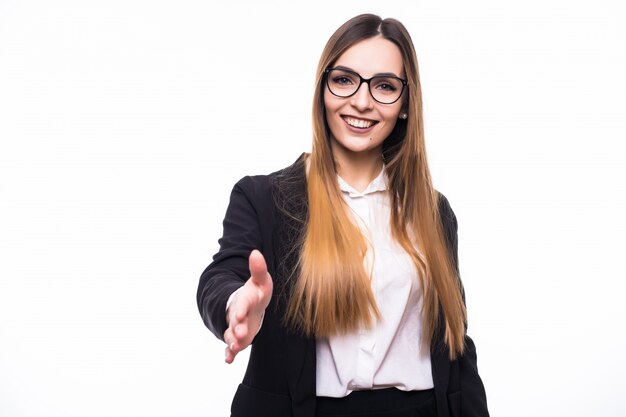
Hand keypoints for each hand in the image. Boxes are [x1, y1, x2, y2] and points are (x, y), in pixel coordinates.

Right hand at [223, 249, 272, 363]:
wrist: (249, 306)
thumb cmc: (256, 293)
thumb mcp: (260, 281)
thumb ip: (258, 269)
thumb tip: (256, 252)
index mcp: (244, 301)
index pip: (242, 304)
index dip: (241, 309)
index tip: (240, 314)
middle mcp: (237, 315)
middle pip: (234, 322)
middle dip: (236, 328)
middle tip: (240, 334)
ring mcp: (235, 328)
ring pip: (231, 336)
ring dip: (233, 342)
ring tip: (236, 348)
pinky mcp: (237, 339)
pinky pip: (231, 348)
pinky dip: (229, 354)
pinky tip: (228, 360)